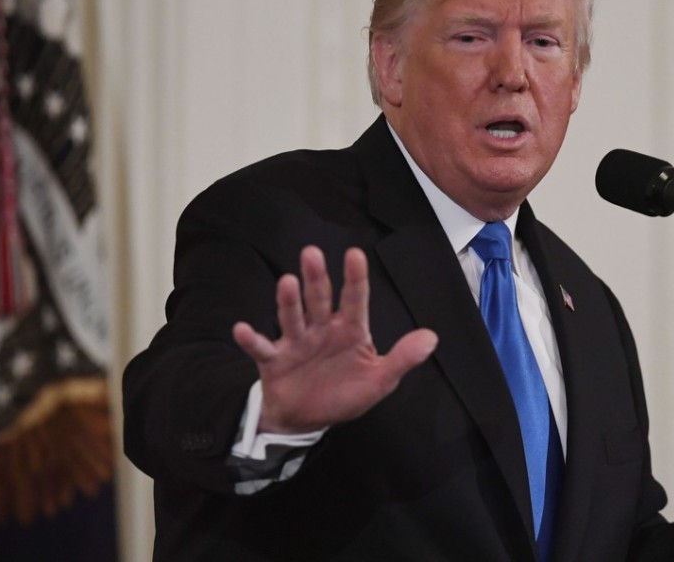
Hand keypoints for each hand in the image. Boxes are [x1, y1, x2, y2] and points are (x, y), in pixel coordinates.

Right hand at [232, 245, 437, 433]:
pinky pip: (261, 348)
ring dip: (289, 300)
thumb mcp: (379, 381)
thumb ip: (402, 359)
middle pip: (319, 299)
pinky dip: (251, 340)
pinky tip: (241, 330)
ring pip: (292, 316)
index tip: (355, 254)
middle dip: (316, 278)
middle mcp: (322, 329)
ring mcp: (296, 342)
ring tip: (287, 282)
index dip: (355, 278)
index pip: (354, 299)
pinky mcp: (274, 360)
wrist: (306, 420)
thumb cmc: (344, 394)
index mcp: (349, 330)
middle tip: (312, 253)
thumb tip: (432, 338)